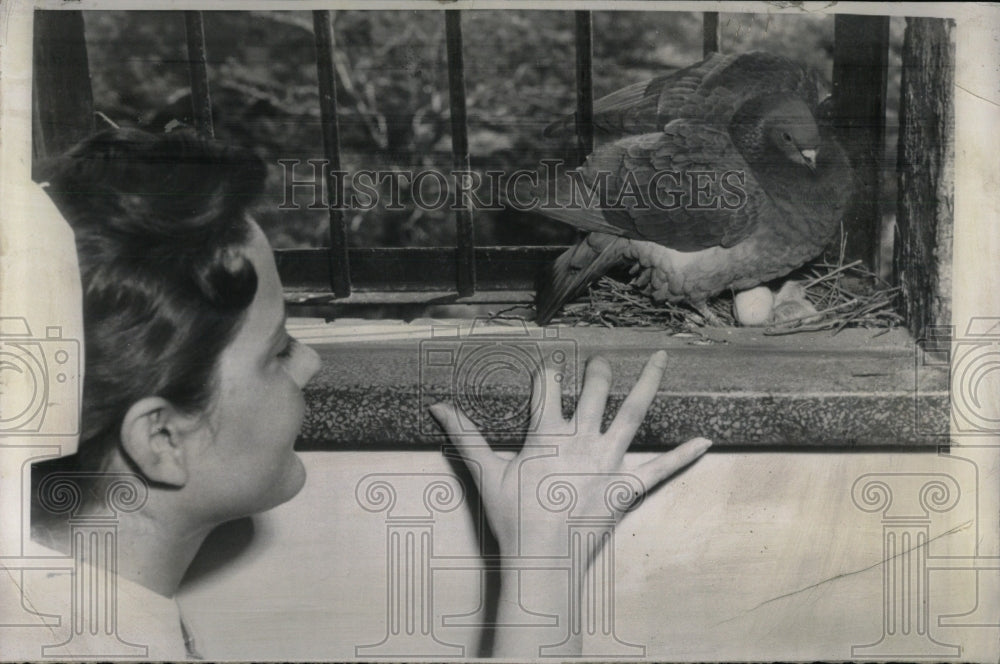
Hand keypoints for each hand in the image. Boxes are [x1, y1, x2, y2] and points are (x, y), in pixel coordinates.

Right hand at [430, 350, 711, 558]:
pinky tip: (705, 440)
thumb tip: (438, 406)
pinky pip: (661, 468)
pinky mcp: (628, 486)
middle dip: (596, 371)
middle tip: (600, 359)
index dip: (547, 374)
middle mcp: (582, 438)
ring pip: (633, 413)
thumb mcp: (485, 472)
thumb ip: (464, 435)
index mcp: (547, 433)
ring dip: (648, 383)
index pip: (547, 388)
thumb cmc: (513, 517)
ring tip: (661, 357)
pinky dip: (683, 455)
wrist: (543, 559)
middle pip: (593, 391)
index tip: (549, 366)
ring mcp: (609, 460)